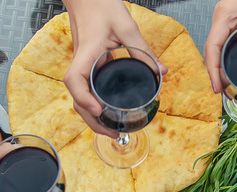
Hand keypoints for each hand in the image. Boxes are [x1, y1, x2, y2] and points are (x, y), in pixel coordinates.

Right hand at [62, 0, 166, 136]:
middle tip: (113, 133)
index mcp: (86, 53)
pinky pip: (87, 89)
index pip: (74, 81)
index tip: (99, 110)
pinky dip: (94, 104)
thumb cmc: (100, 5)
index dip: (84, 99)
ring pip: (80, 97)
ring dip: (92, 116)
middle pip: (76, 98)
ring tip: (112, 129)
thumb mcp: (126, 25)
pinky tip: (108, 111)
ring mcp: (82, 66)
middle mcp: (80, 63)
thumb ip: (143, 49)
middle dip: (91, 120)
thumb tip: (162, 71)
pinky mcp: (87, 66)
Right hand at [205, 0, 236, 93]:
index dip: (213, 70)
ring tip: (227, 86)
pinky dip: (225, 57)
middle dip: (216, 73)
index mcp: (225, 15)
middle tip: (224, 92)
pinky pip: (224, 42)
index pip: (212, 47)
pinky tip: (231, 69)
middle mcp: (221, 18)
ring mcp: (225, 20)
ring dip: (219, 67)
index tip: (218, 87)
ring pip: (217, 48)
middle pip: (212, 51)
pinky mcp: (232, 21)